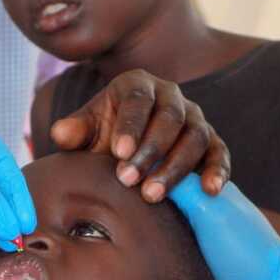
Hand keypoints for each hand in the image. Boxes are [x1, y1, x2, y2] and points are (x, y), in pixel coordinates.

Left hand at [51, 69, 229, 202]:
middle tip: (128, 180)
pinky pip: (219, 153)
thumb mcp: (87, 129)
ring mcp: (195, 119)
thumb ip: (74, 130)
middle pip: (169, 119)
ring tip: (153, 194)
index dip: (130, 125)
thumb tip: (60, 133)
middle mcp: (172, 97)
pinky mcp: (211, 143)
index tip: (118, 152)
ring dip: (175, 167)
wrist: (127, 150)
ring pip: (194, 138)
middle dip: (150, 151)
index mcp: (138, 85)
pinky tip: (210, 191)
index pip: (138, 100)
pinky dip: (217, 171)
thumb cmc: (105, 135)